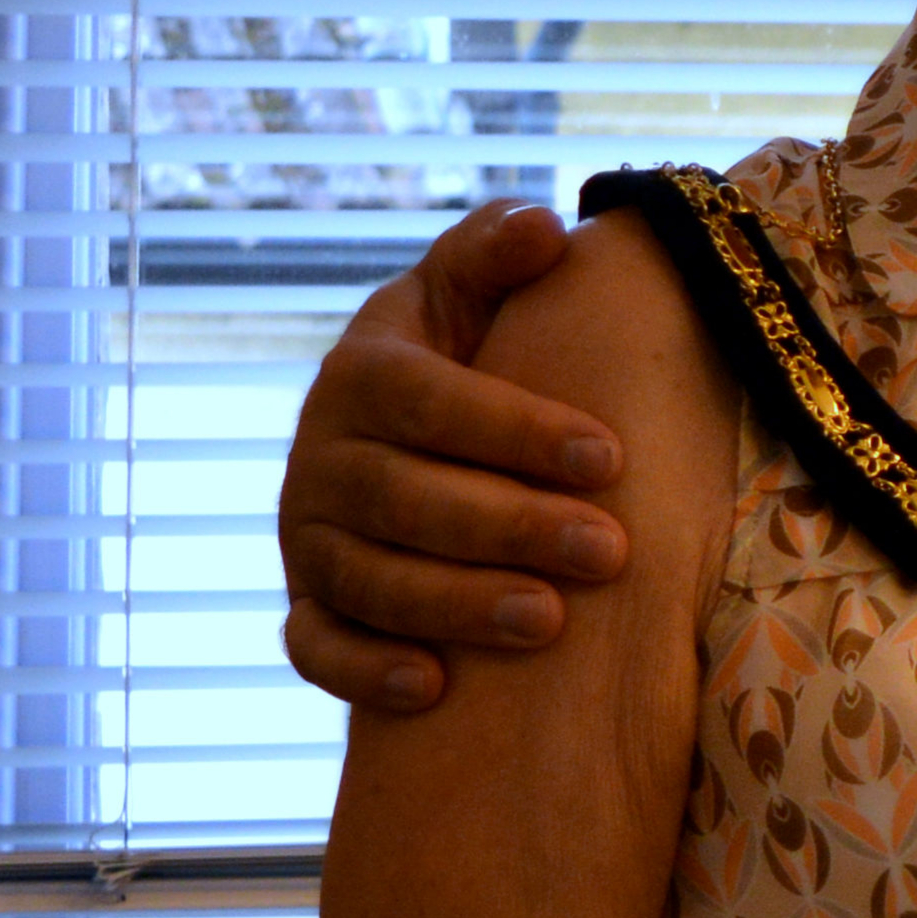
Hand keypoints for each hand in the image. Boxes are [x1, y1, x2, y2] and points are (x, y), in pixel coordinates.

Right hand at [277, 199, 622, 711]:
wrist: (400, 429)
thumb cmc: (465, 351)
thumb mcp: (470, 291)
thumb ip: (494, 254)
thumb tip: (542, 229)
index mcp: (362, 375)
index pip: (431, 403)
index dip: (517, 430)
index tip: (610, 457)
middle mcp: (320, 458)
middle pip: (408, 501)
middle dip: (511, 529)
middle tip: (609, 553)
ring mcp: (306, 539)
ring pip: (370, 581)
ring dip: (457, 604)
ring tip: (550, 622)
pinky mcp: (306, 605)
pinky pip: (316, 649)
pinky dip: (366, 671)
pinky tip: (435, 688)